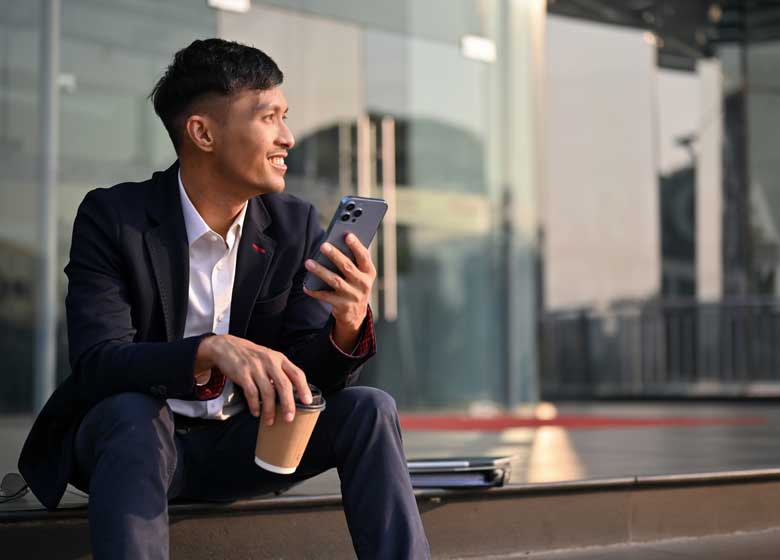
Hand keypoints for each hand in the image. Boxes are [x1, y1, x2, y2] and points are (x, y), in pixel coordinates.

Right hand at [195, 335, 311, 424]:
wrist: (227, 346)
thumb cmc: (251, 356)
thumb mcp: (269, 358)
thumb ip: (280, 372)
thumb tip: (291, 393)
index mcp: (280, 358)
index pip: (297, 373)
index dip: (304, 388)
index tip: (308, 401)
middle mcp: (270, 361)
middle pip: (284, 385)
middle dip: (288, 403)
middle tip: (289, 418)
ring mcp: (256, 367)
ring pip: (267, 392)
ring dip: (269, 409)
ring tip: (270, 421)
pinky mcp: (242, 373)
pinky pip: (251, 393)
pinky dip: (254, 405)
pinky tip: (256, 412)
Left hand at [303, 233, 374, 346]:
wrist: (356, 314)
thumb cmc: (354, 285)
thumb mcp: (360, 274)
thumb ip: (353, 260)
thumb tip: (336, 241)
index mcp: (369, 272)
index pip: (364, 256)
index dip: (356, 246)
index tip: (347, 235)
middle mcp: (363, 284)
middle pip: (347, 267)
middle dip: (335, 255)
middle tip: (323, 245)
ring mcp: (353, 296)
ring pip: (335, 281)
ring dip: (321, 271)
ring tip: (308, 262)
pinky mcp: (343, 306)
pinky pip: (326, 296)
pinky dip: (315, 291)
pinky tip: (306, 286)